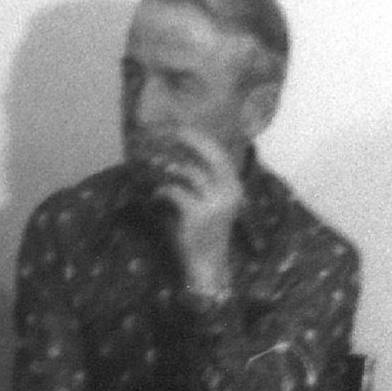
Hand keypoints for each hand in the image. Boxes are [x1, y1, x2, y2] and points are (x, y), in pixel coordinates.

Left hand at [153, 129, 245, 296]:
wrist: (207, 264)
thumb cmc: (204, 232)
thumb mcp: (209, 203)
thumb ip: (201, 180)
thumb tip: (177, 156)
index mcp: (234, 186)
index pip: (220, 152)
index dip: (200, 137)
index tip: (181, 126)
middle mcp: (230, 191)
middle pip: (211, 153)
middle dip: (189, 138)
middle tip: (169, 131)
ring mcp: (215, 202)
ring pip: (190, 172)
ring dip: (169, 167)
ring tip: (157, 166)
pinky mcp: (198, 213)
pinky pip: (175, 191)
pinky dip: (163, 191)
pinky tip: (157, 195)